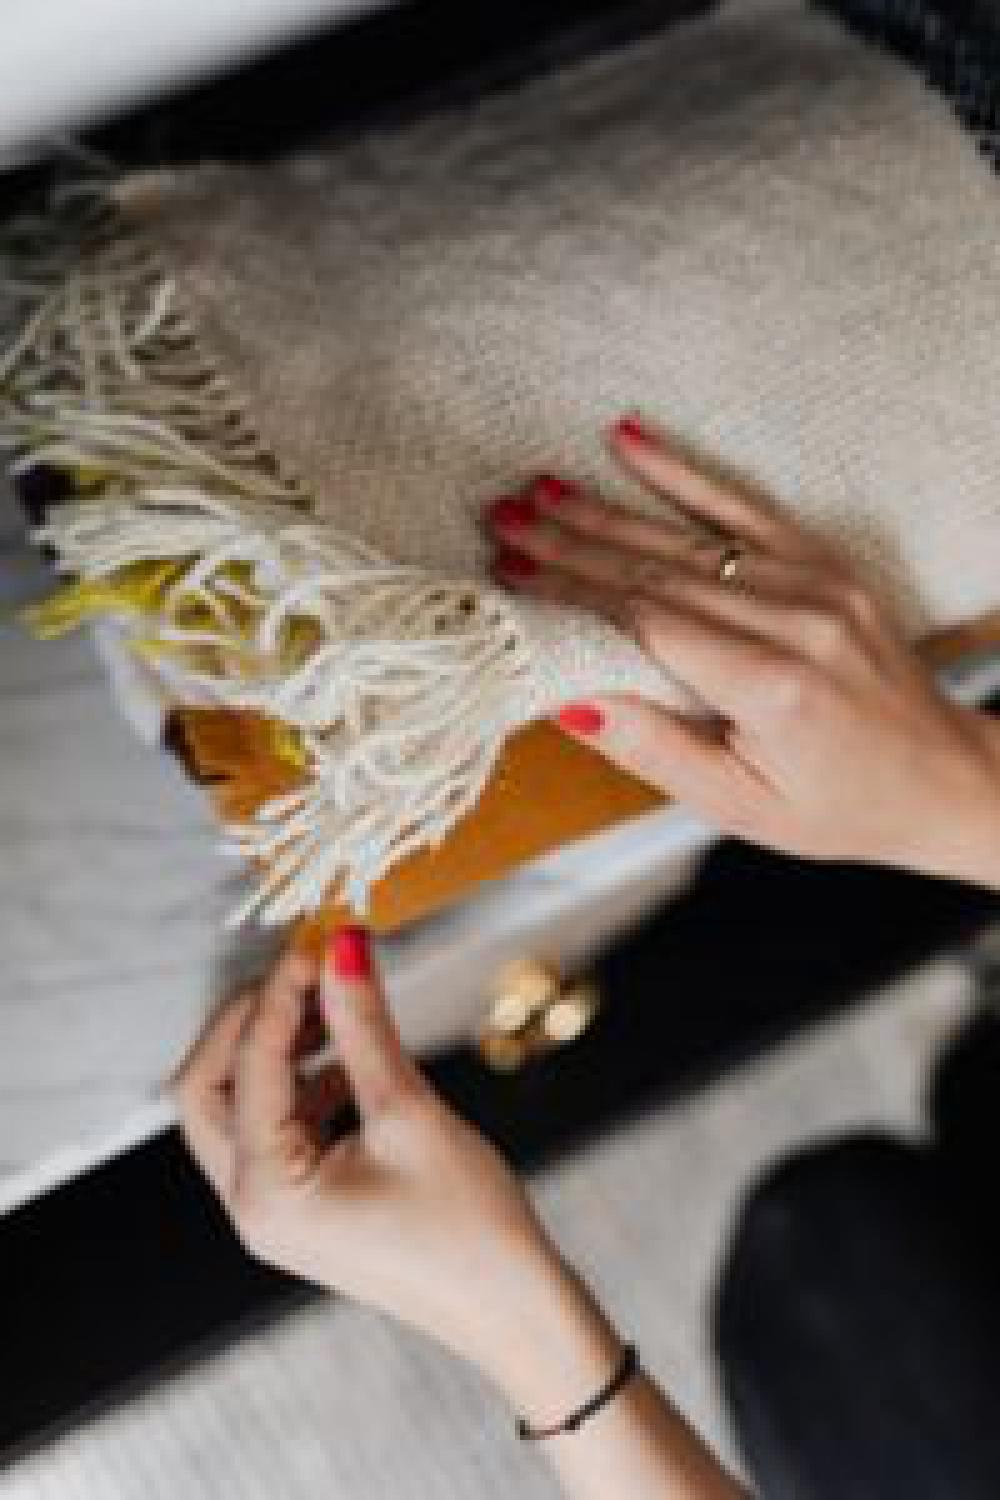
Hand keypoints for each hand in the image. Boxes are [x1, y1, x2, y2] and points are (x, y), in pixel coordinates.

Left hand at [172, 934, 615, 1402]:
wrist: (513, 1311)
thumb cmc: (470, 1229)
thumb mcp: (411, 1112)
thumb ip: (365, 1026)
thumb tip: (343, 950)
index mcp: (266, 1192)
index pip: (249, 1063)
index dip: (282, 992)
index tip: (321, 940)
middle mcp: (252, 1206)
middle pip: (207, 1088)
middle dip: (251, 1022)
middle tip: (305, 974)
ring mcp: (273, 1212)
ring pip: (236, 1107)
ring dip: (274, 1050)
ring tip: (332, 1008)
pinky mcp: (302, 1207)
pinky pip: (274, 1130)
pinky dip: (300, 1084)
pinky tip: (350, 1061)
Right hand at [486, 416, 999, 887]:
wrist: (942, 777)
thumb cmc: (840, 805)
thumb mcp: (740, 805)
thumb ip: (655, 750)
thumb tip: (569, 702)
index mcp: (771, 685)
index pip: (643, 621)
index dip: (568, 595)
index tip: (508, 576)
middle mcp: (796, 620)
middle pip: (653, 569)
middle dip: (567, 543)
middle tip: (499, 520)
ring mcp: (817, 583)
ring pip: (686, 537)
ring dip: (603, 510)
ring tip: (535, 491)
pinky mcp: (827, 564)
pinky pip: (745, 506)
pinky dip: (682, 473)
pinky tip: (630, 440)